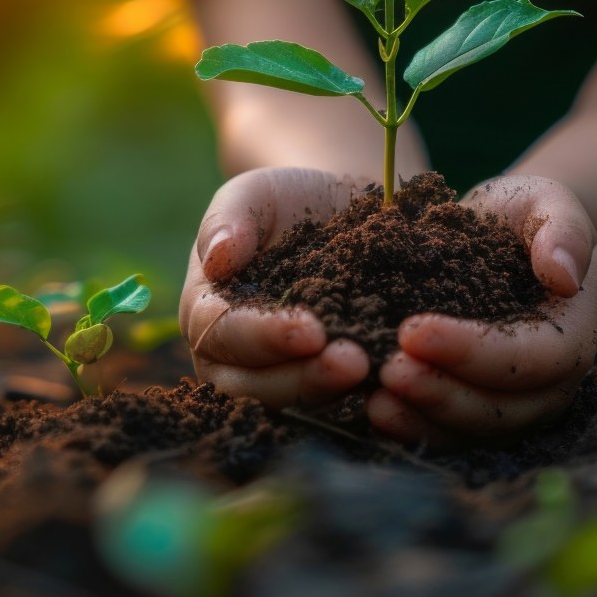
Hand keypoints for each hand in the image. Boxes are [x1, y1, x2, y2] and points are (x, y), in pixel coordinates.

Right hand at [180, 168, 370, 407]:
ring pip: (293, 401)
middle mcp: (235, 356)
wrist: (335, 212)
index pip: (221, 334)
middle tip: (351, 362)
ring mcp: (279, 373)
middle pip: (253, 386)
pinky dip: (359, 397)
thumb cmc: (286, 201)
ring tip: (372, 369)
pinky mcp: (321, 380)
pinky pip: (333, 401)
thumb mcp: (255, 194)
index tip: (309, 330)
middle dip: (301, 378)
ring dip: (331, 391)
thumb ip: (227, 219)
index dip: (262, 337)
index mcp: (208, 311)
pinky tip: (389, 380)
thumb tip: (217, 258)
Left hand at [368, 175, 596, 447]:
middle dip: (440, 393)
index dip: (475, 351)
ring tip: (373, 398)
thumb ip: (565, 231)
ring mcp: (510, 405)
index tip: (414, 330)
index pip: (532, 359)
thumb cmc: (525, 216)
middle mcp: (546, 385)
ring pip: (469, 430)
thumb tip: (564, 276)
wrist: (498, 234)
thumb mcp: (548, 203)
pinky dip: (409, 426)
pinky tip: (369, 407)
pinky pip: (444, 432)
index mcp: (570, 336)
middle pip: (500, 409)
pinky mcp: (472, 410)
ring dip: (420, 419)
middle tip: (387, 370)